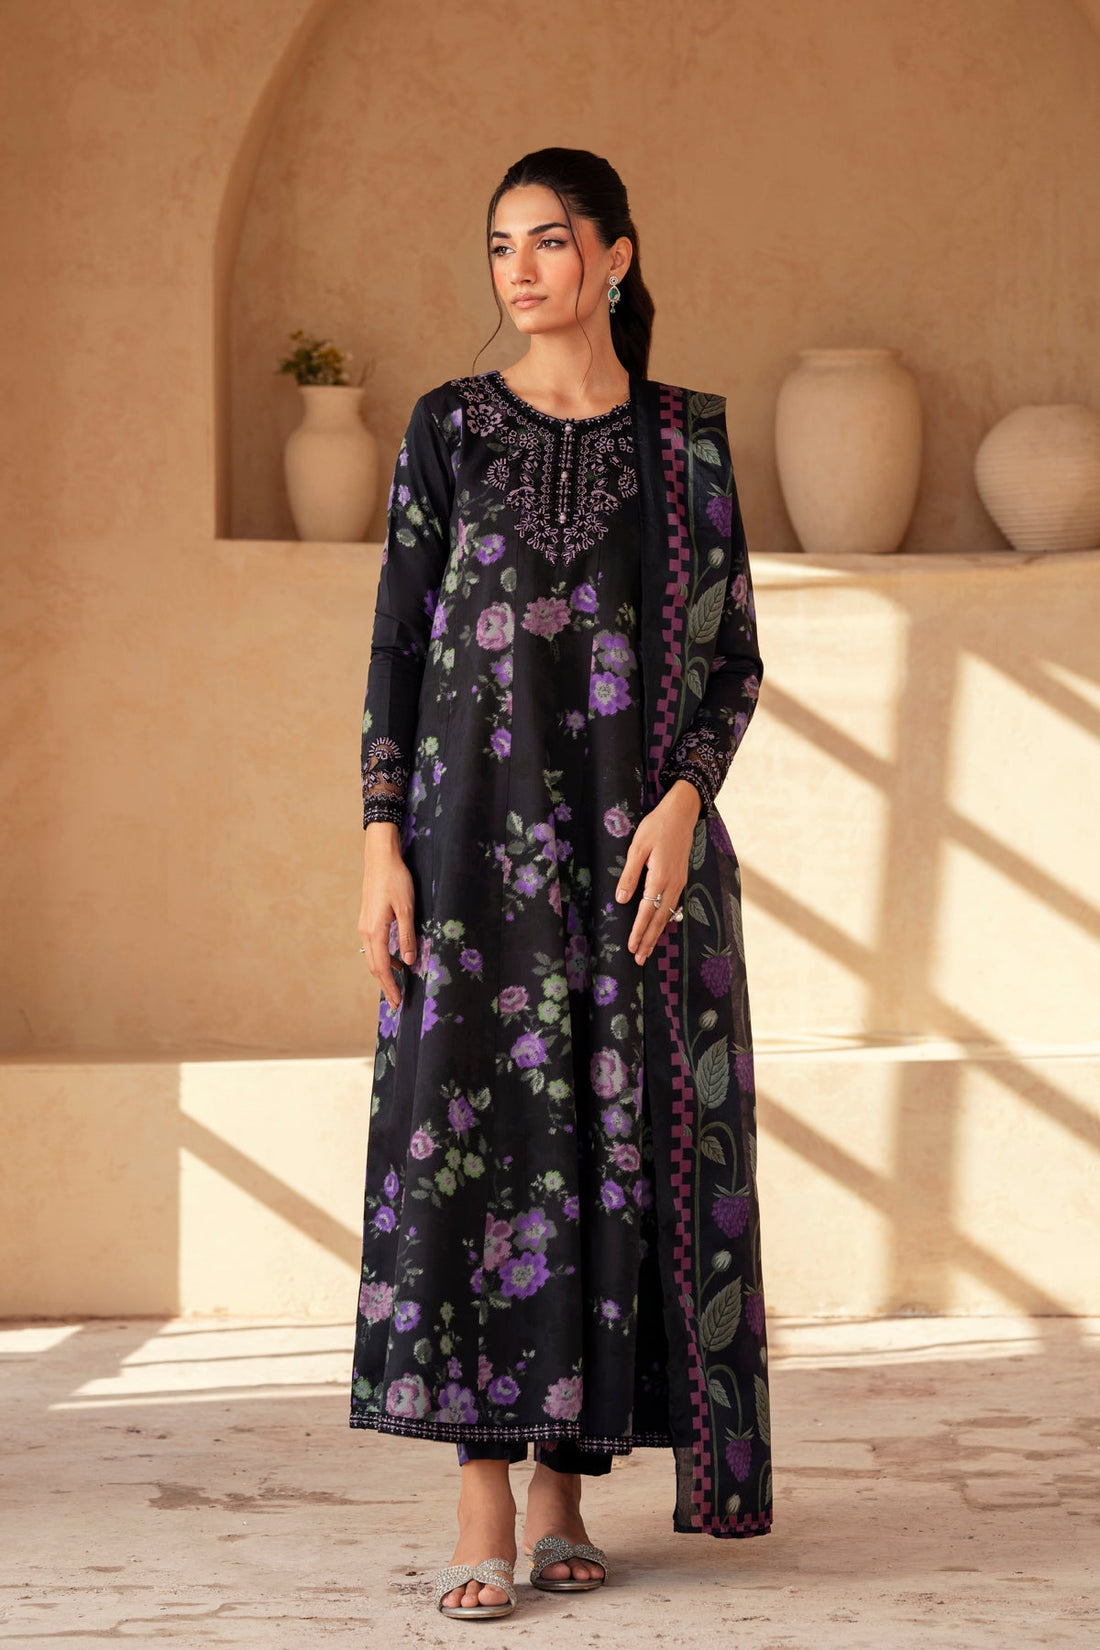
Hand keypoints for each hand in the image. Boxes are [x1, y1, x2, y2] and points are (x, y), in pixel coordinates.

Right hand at [358, 824, 416, 1010]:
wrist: (380, 858)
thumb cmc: (396, 880)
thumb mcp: (407, 909)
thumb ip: (407, 936)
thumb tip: (409, 962)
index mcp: (375, 931)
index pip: (382, 967)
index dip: (390, 986)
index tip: (398, 1002)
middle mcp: (366, 932)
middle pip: (374, 966)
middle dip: (385, 985)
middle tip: (397, 1002)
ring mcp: (365, 925)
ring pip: (373, 957)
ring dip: (384, 972)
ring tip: (398, 985)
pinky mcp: (368, 919)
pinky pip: (374, 946)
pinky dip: (384, 957)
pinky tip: (398, 959)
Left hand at [614, 780, 700, 963]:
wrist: (682, 813)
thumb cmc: (656, 826)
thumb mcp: (637, 848)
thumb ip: (629, 875)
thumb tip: (621, 900)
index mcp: (660, 877)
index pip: (647, 911)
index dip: (638, 931)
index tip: (631, 947)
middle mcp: (672, 884)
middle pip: (660, 919)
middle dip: (649, 940)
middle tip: (639, 959)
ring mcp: (679, 882)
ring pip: (667, 914)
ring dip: (657, 933)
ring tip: (647, 949)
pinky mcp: (681, 878)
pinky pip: (673, 905)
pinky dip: (665, 919)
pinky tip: (660, 926)